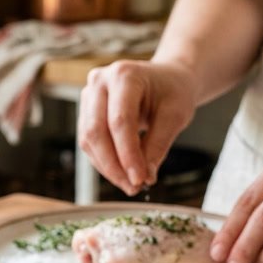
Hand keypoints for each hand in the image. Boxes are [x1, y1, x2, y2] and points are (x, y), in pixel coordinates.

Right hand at [77, 60, 197, 194]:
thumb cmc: (173, 91)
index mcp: (125, 75)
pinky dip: (104, 161)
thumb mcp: (175, 115)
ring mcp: (89, 95)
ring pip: (89, 140)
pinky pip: (89, 142)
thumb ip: (158, 145)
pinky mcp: (86, 111)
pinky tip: (121, 173)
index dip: (128, 154)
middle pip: (97, 131)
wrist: (166, 79)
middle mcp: (100, 82)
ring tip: (130, 183)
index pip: (120, 121)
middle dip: (114, 165)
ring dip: (107, 167)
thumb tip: (145, 177)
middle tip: (133, 187)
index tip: (139, 179)